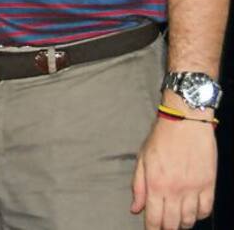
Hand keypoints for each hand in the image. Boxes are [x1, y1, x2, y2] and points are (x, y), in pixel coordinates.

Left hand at [130, 114, 216, 228]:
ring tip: (178, 221)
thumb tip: (135, 209)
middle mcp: (175, 190)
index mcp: (155, 185)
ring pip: (190, 220)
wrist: (185, 123)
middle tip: (164, 226)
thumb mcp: (142, 160)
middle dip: (166, 228)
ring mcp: (193, 189)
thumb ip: (138, 187)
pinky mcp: (208, 185)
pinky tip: (193, 212)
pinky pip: (206, 209)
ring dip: (183, 224)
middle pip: (172, 224)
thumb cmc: (161, 139)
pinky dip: (199, 215)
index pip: (153, 219)